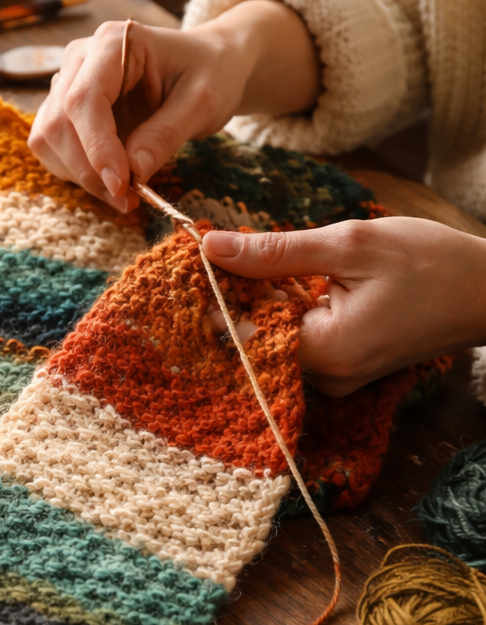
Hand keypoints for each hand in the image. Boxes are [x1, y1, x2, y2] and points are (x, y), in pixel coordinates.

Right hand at [27, 0, 319, 211]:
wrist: (208, 65)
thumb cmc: (210, 73)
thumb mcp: (202, 103)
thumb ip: (165, 135)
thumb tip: (132, 174)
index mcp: (115, 43)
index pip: (85, 98)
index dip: (96, 147)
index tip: (121, 185)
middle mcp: (81, 58)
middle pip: (59, 122)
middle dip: (89, 169)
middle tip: (129, 200)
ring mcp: (68, 83)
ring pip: (49, 138)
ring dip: (81, 175)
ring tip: (125, 195)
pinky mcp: (67, 109)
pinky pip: (55, 148)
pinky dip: (79, 173)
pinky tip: (113, 182)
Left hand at [202, 217, 485, 395]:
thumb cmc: (432, 264)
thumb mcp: (350, 245)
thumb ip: (277, 251)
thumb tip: (213, 247)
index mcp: (325, 353)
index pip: (240, 334)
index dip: (213, 296)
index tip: (192, 261)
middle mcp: (326, 379)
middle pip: (253, 340)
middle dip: (233, 295)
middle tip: (213, 249)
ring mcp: (336, 378)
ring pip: (274, 338)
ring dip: (261, 299)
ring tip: (248, 257)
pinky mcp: (345, 367)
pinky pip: (298, 339)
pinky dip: (286, 308)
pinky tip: (285, 277)